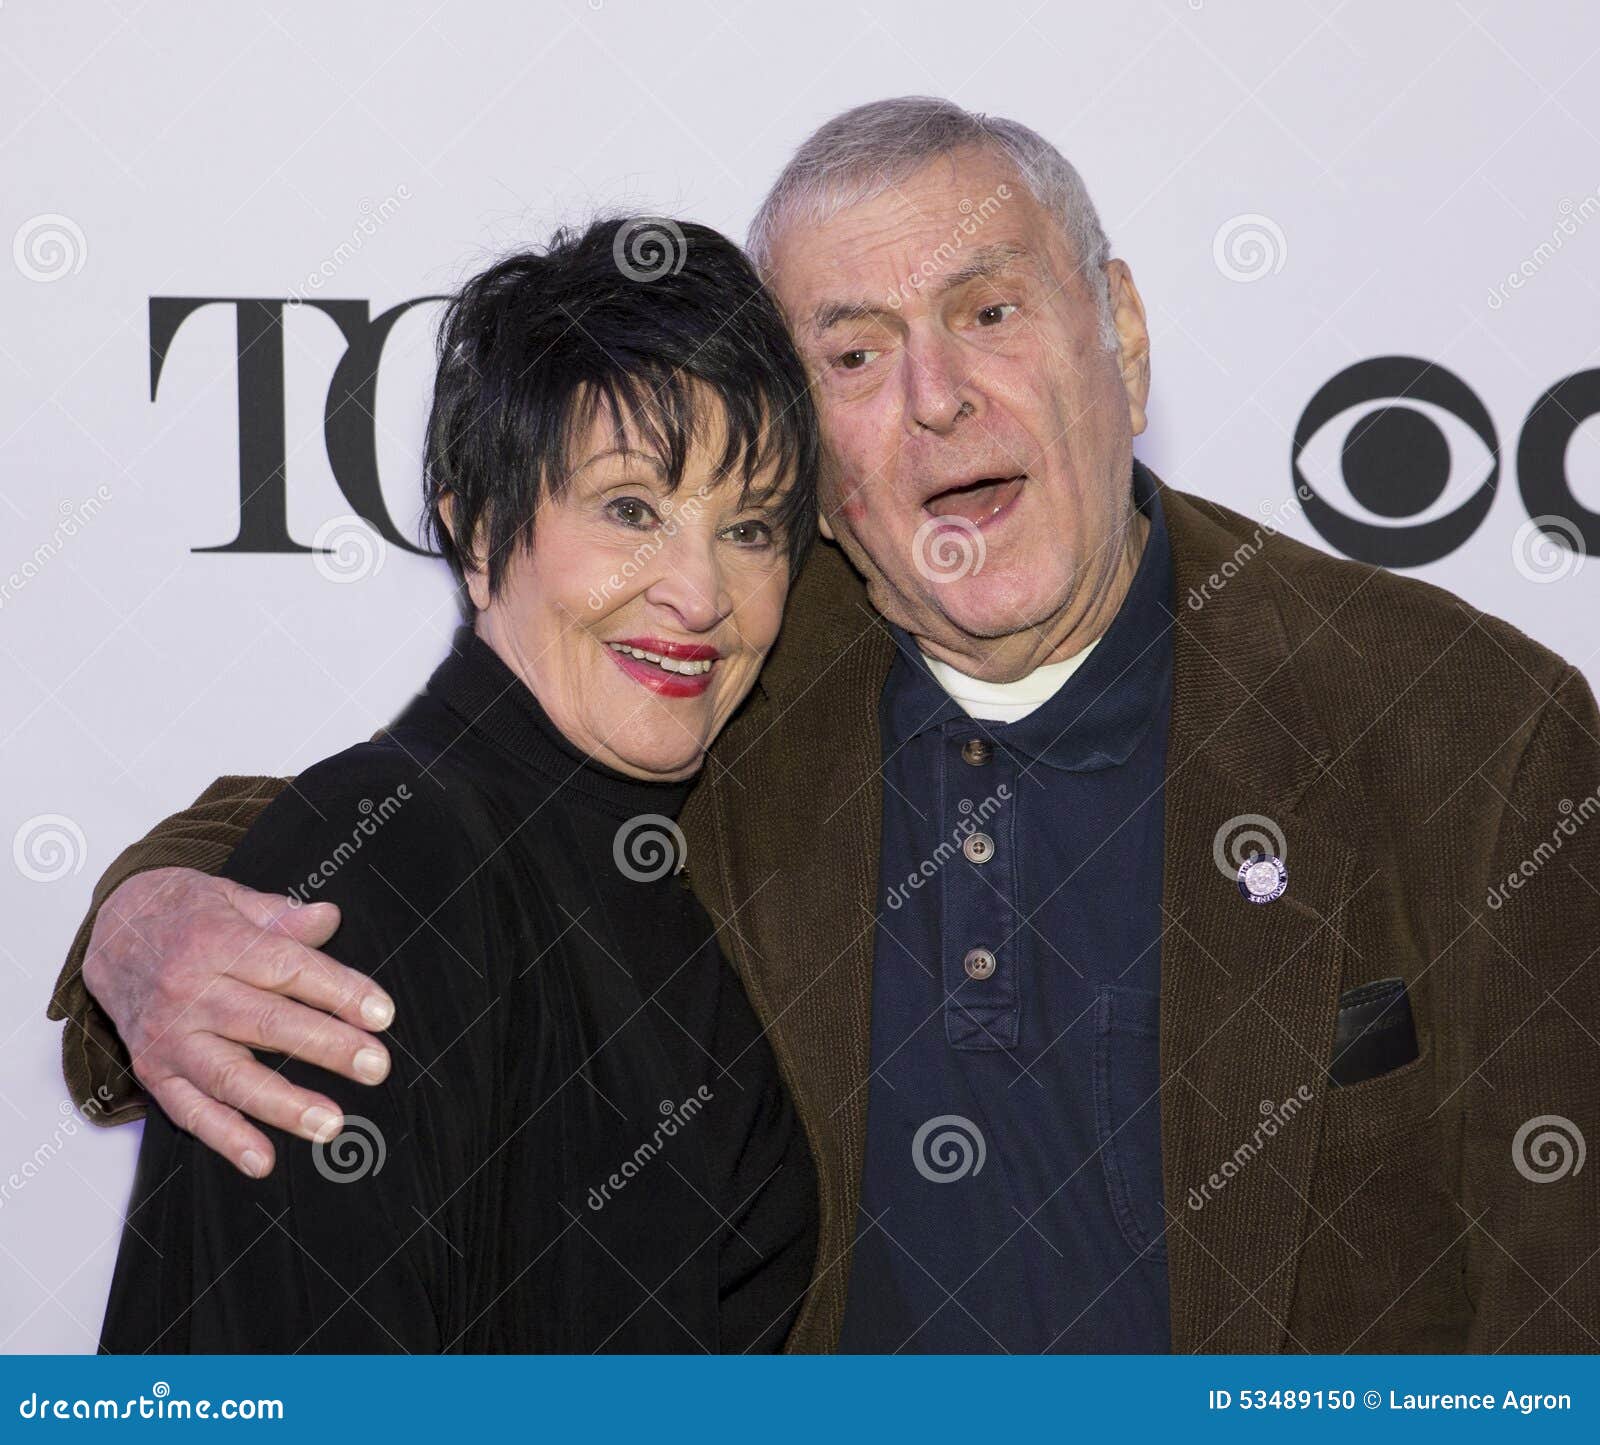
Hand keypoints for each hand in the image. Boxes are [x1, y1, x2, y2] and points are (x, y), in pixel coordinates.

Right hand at [82, 867, 394, 1178]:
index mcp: (217, 942)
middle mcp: (189, 991)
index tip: (382, 1014)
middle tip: (376, 1066)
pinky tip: (261, 1160)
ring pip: (230, 1075)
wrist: (112, 933)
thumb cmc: (189, 915)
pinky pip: (189, 1110)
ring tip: (331, 1123)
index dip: (339, 991)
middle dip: (326, 1047)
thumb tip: (330, 918)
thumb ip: (282, 917)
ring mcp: (169, 1036)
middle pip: (266, 1022)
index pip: (289, 968)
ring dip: (283, 1104)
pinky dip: (224, 1138)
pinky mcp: (152, 1070)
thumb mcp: (234, 899)